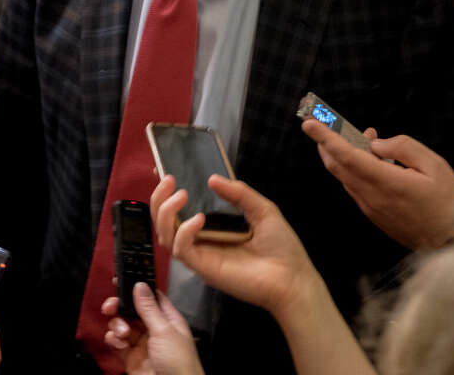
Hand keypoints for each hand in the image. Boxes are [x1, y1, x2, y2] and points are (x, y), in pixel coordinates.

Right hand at [102, 285, 203, 374]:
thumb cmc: (177, 361)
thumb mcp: (164, 331)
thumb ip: (149, 308)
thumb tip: (139, 284)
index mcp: (167, 320)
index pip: (151, 297)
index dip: (136, 288)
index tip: (118, 281)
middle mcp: (153, 329)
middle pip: (131, 310)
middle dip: (119, 307)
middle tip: (109, 308)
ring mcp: (141, 343)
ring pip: (122, 324)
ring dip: (117, 326)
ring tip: (122, 335)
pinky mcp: (130, 357)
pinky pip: (116, 342)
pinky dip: (113, 340)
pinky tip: (118, 344)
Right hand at [150, 175, 320, 320]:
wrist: (293, 279)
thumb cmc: (282, 248)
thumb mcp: (263, 210)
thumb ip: (239, 193)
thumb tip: (212, 178)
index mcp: (212, 228)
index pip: (180, 211)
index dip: (167, 195)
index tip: (165, 174)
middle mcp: (201, 241)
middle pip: (164, 222)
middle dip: (159, 199)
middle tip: (168, 180)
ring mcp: (200, 255)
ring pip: (165, 235)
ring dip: (165, 212)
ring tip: (180, 195)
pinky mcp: (203, 268)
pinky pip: (181, 249)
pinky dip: (183, 231)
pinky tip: (199, 219)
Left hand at [302, 120, 453, 248]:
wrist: (451, 242)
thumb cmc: (447, 203)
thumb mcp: (434, 166)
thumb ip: (403, 148)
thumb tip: (375, 143)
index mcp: (386, 182)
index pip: (346, 156)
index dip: (326, 138)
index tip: (309, 124)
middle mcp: (370, 195)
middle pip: (337, 164)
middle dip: (327, 142)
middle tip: (331, 123)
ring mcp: (368, 206)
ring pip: (344, 175)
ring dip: (344, 153)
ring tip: (366, 139)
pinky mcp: (371, 212)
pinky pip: (354, 185)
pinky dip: (353, 168)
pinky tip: (371, 160)